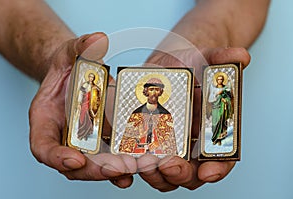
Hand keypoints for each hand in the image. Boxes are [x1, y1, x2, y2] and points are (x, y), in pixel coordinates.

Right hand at [29, 32, 135, 187]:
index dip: (56, 157)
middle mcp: (63, 138)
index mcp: (46, 120)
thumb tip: (99, 40)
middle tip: (118, 168)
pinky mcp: (101, 142)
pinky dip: (124, 165)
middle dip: (95, 169)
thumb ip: (81, 46)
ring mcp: (83, 143)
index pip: (43, 146)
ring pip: (94, 167)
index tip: (75, 159)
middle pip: (73, 165)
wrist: (78, 75)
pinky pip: (110, 158)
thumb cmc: (67, 68)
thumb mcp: (70, 52)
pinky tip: (140, 164)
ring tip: (134, 168)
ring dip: (113, 171)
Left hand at [137, 47, 249, 191]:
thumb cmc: (192, 64)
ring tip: (146, 163)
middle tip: (170, 165)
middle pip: (190, 173)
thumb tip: (239, 56)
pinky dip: (134, 165)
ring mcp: (168, 145)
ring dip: (155, 174)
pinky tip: (127, 158)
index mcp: (212, 130)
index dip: (218, 168)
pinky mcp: (146, 141)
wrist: (171, 62)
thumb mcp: (206, 58)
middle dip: (180, 173)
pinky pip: (141, 161)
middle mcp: (192, 144)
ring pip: (164, 174)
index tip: (208, 170)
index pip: (222, 158)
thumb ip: (222, 59)